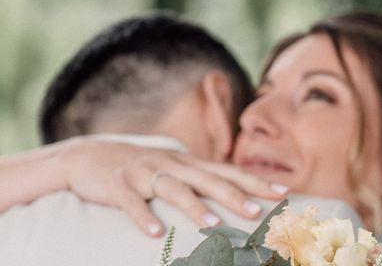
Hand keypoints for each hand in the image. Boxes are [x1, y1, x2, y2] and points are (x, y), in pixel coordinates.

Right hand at [58, 137, 287, 236]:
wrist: (90, 156)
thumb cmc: (142, 168)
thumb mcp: (174, 170)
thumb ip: (200, 181)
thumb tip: (234, 197)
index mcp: (188, 163)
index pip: (228, 171)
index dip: (255, 181)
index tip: (281, 192)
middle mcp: (172, 165)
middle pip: (208, 180)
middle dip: (234, 196)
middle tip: (257, 212)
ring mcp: (145, 173)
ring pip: (174, 189)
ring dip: (195, 207)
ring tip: (215, 224)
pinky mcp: (118, 186)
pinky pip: (131, 204)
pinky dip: (142, 217)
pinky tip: (153, 234)